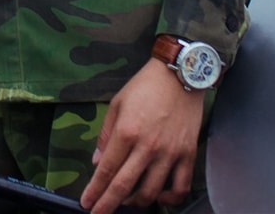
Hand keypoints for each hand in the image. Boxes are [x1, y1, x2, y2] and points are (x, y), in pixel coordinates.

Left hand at [80, 58, 202, 213]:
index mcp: (126, 132)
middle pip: (124, 186)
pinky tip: (159, 197)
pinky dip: (169, 198)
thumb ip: (106, 135)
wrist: (180, 74)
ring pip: (150, 191)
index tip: (87, 203)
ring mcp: (170, 153)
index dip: (95, 191)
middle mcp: (147, 147)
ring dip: (135, 202)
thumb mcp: (116, 104)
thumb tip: (97, 162)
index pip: (106, 170)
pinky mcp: (188, 154)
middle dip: (108, 204)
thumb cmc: (145, 86)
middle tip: (99, 213)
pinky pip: (180, 186)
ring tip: (126, 201)